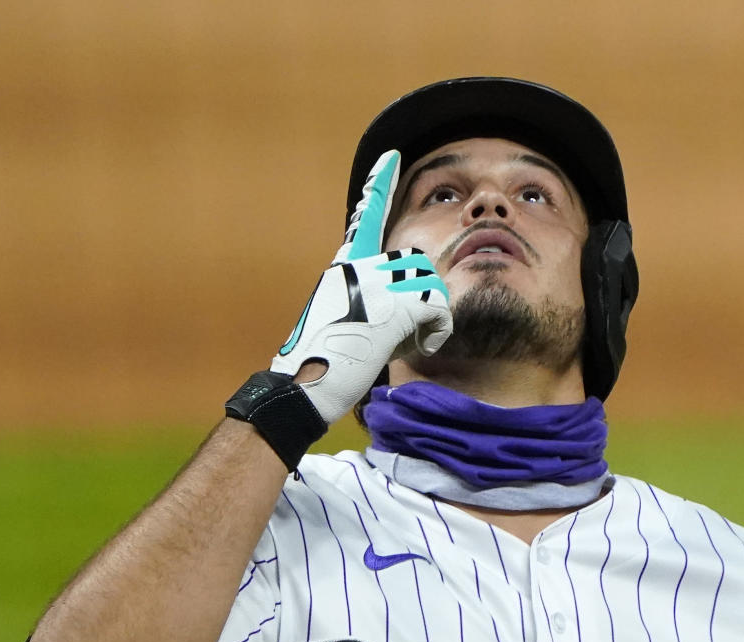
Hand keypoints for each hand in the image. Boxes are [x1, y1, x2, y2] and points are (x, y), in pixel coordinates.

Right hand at [270, 151, 451, 426]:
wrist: (304, 384)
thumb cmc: (319, 365)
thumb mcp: (340, 318)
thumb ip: (365, 298)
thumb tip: (396, 305)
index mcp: (344, 265)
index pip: (367, 215)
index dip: (380, 184)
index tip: (392, 155)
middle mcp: (359, 264)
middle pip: (417, 262)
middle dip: (421, 296)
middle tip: (402, 332)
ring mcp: (377, 281)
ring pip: (431, 284)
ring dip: (428, 316)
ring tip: (405, 342)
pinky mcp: (396, 304)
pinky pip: (439, 309)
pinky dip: (437, 332)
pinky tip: (420, 348)